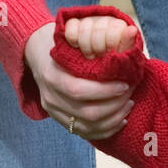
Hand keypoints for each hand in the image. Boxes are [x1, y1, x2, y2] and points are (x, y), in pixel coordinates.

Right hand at [24, 21, 134, 139]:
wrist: (37, 54)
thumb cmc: (61, 43)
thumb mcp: (72, 39)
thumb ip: (95, 44)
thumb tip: (131, 33)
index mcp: (51, 76)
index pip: (79, 90)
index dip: (106, 91)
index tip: (125, 84)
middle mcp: (50, 98)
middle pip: (87, 113)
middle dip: (114, 106)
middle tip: (130, 94)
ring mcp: (54, 112)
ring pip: (88, 127)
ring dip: (114, 119)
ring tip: (128, 105)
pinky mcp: (61, 122)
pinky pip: (86, 133)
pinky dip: (107, 130)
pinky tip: (121, 120)